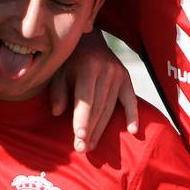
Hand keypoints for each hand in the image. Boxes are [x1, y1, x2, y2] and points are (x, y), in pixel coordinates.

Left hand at [49, 33, 138, 151]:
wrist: (88, 39)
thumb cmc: (69, 60)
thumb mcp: (58, 71)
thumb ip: (58, 91)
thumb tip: (58, 112)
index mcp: (88, 66)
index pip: (85, 98)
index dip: (82, 118)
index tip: (79, 137)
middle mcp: (106, 69)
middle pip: (99, 107)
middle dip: (90, 129)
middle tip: (82, 149)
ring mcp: (119, 74)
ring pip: (111, 107)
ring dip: (102, 129)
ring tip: (92, 146)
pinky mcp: (127, 78)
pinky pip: (131, 100)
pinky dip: (132, 115)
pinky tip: (132, 131)